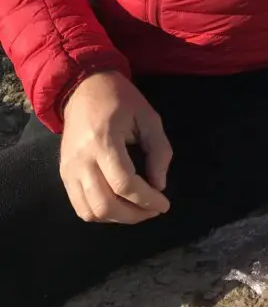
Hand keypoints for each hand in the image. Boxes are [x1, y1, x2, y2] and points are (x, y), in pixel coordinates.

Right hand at [60, 70, 172, 224]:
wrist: (83, 88)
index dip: (147, 200)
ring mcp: (69, 169)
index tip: (164, 204)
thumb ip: (159, 150)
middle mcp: (82, 160)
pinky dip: (100, 214)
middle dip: (134, 214)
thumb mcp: (148, 117)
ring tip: (138, 210)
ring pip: (90, 211)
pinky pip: (79, 206)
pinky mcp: (64, 174)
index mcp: (104, 141)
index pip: (125, 183)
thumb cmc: (120, 99)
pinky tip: (119, 206)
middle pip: (105, 204)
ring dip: (117, 218)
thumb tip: (159, 185)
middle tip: (154, 210)